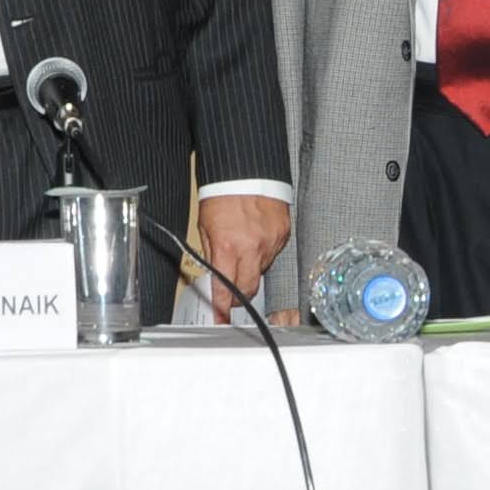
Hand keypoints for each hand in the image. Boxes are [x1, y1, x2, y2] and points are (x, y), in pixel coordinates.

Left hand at [189, 194, 291, 323]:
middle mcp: (252, 248)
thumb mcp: (206, 226)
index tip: (220, 319)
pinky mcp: (283, 234)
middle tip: (230, 292)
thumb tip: (214, 279)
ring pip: (262, 271)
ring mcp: (271, 242)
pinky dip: (263, 252)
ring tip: (242, 250)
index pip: (225, 289)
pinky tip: (255, 238)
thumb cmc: (222, 194)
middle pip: (248, 289)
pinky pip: (273, 253)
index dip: (222, 309)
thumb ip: (212, 255)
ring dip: (251, 269)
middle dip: (238, 295)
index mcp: (228, 247)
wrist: (246, 170)